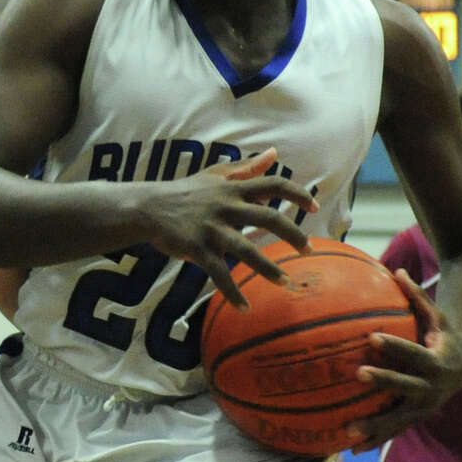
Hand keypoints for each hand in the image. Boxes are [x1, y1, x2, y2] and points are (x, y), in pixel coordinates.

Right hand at [140, 149, 316, 306]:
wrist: (148, 208)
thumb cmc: (185, 192)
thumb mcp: (215, 175)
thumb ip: (246, 167)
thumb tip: (274, 154)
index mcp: (234, 188)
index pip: (273, 184)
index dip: (297, 194)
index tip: (314, 208)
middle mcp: (227, 206)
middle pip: (269, 218)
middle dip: (293, 234)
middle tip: (308, 250)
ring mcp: (212, 229)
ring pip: (247, 250)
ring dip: (269, 269)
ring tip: (285, 283)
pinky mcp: (197, 249)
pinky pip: (219, 274)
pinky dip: (233, 292)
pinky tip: (245, 308)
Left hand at [346, 270, 461, 449]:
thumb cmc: (442, 335)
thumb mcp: (434, 316)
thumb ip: (416, 296)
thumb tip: (396, 270)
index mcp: (437, 361)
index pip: (414, 352)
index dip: (394, 346)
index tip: (372, 336)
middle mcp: (433, 388)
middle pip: (406, 386)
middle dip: (384, 381)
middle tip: (358, 373)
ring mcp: (425, 407)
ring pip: (399, 418)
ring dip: (375, 425)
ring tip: (348, 430)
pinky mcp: (416, 418)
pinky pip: (394, 431)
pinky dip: (375, 440)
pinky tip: (351, 449)